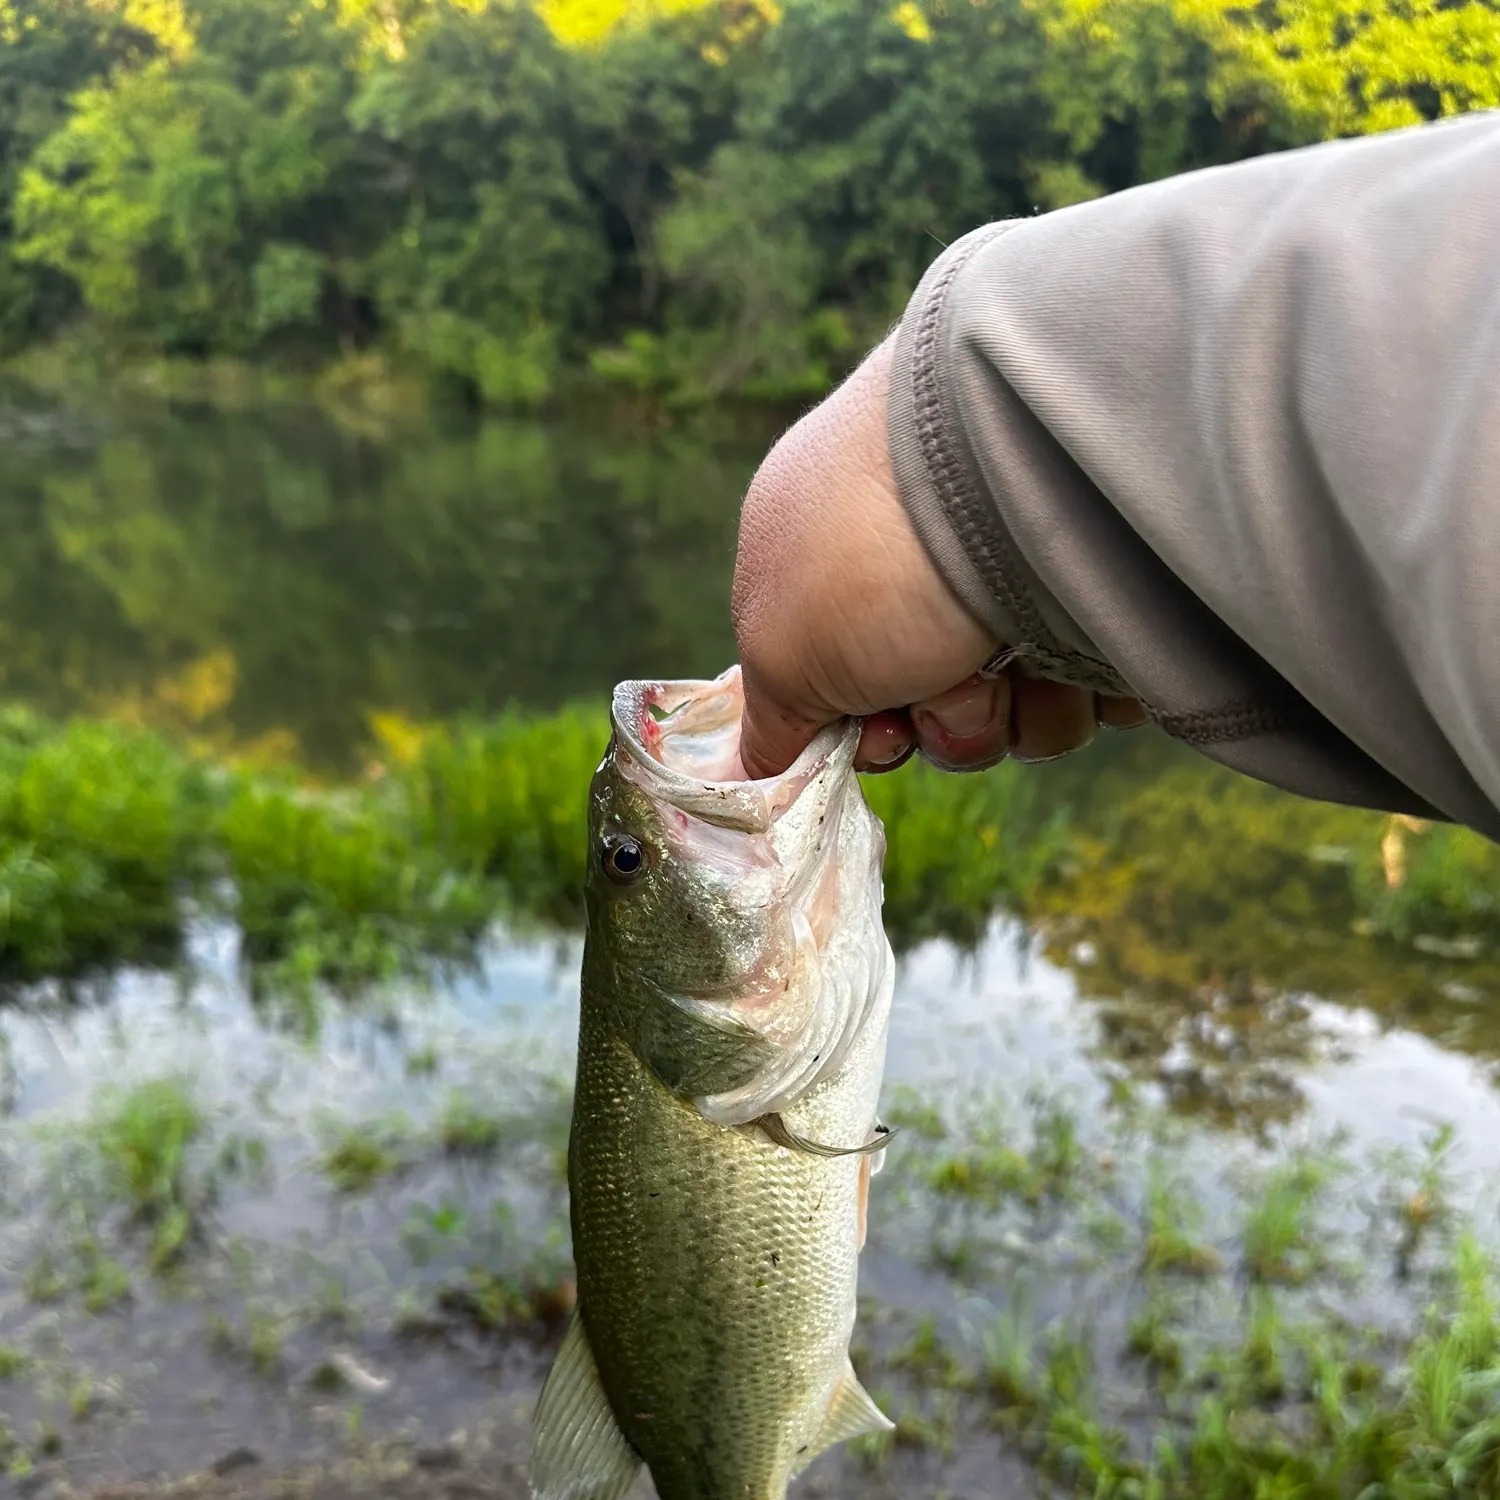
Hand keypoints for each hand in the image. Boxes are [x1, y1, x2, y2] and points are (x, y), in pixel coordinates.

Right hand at [732, 335, 1146, 778]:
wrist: (1017, 459)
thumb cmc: (868, 557)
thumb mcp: (780, 650)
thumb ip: (767, 720)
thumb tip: (749, 772)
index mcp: (836, 562)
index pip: (850, 687)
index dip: (866, 729)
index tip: (880, 733)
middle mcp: (929, 566)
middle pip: (942, 709)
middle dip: (950, 723)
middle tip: (949, 690)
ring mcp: (1022, 576)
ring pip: (1025, 714)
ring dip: (1018, 715)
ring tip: (1014, 661)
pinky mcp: (1108, 593)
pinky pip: (1098, 688)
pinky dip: (1084, 689)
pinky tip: (1075, 649)